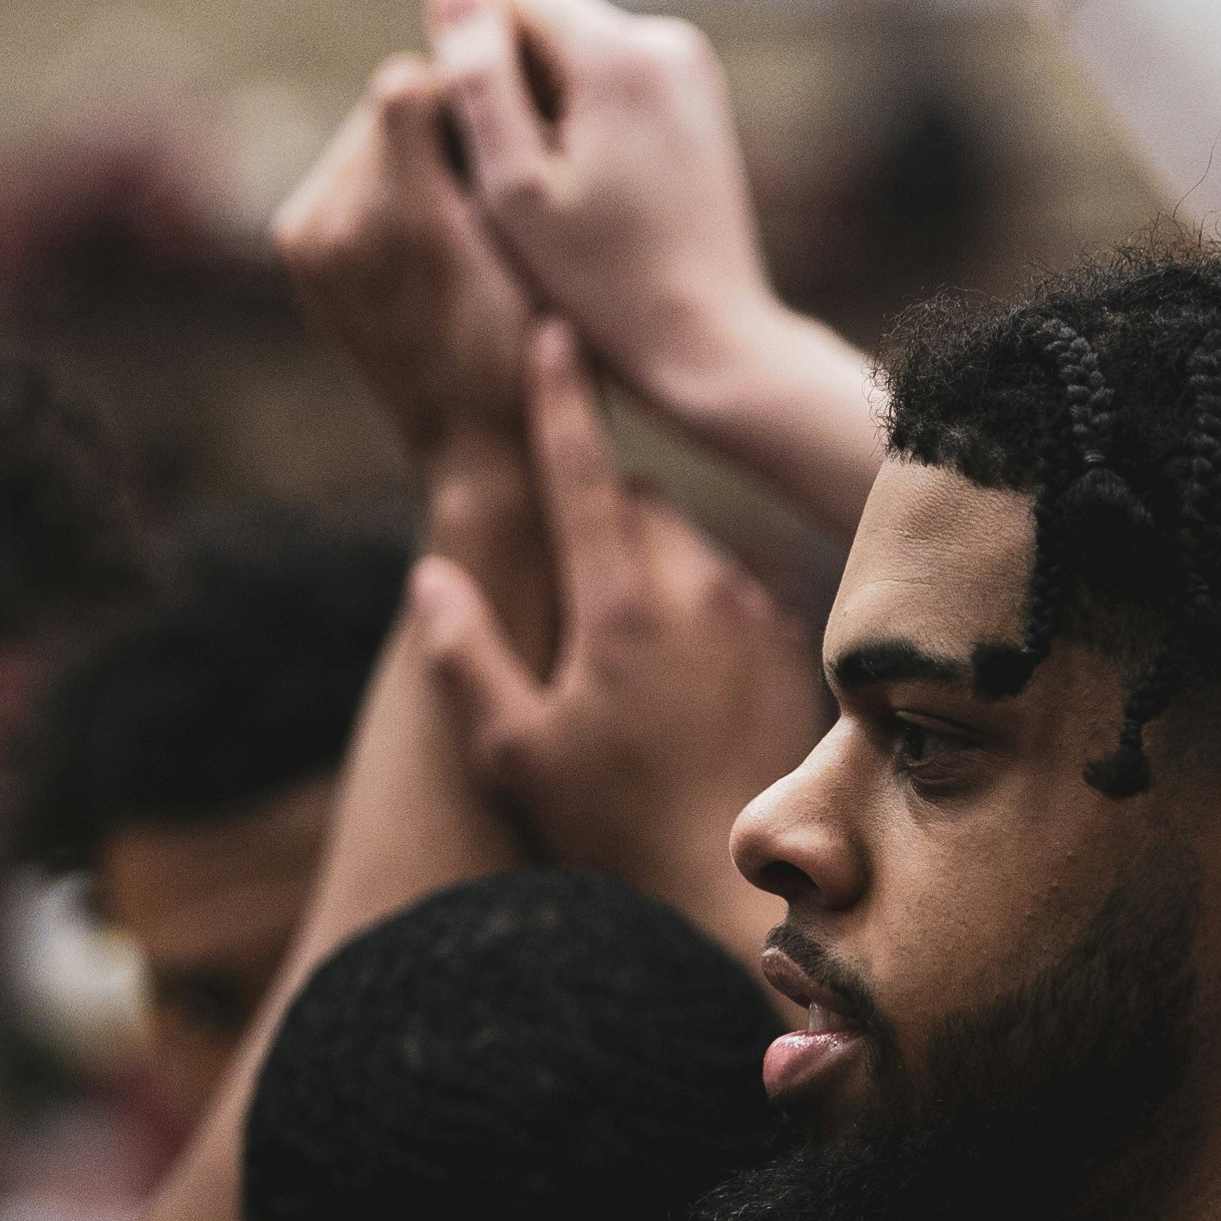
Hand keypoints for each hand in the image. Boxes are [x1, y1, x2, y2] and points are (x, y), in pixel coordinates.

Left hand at [272, 52, 536, 452]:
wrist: (480, 452)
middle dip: (446, 121)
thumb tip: (486, 58)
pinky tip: (439, 218)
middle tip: (501, 154)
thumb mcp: (538, 247)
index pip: (411, 84)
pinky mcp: (298, 250)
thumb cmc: (534, 354)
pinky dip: (394, 181)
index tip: (515, 114)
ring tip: (474, 193)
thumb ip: (499, 156)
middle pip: (386, 107)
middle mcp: (325, 221)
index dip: (472, 90)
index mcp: (389, 216)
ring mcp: (302, 238)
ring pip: (368, 137)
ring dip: (420, 148)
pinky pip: (350, 175)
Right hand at [416, 319, 823, 950]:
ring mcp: (755, 610)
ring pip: (685, 544)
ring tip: (620, 657)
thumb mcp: (514, 751)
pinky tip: (675, 680)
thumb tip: (432, 573)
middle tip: (565, 601)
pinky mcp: (788, 641)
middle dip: (595, 521)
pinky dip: (693, 606)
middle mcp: (700, 586)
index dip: (559, 396)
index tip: (551, 331)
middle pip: (636, 503)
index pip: (583, 468)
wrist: (735, 889)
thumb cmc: (613, 826)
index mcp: (623, 601)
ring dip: (645, 566)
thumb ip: (466, 653)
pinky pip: (728, 588)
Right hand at [428, 0, 882, 536]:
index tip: (504, 144)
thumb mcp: (516, 190)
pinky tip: (602, 194)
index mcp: (620, 53)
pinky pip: (607, 77)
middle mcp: (666, 38)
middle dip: (518, 83)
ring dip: (550, 109)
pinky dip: (587, 123)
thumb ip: (479, 82)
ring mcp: (688, 65)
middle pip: (542, 14)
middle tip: (538, 184)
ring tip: (571, 195)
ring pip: (571, 49)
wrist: (710, 339)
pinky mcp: (695, 93)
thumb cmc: (604, 284)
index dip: (482, 58)